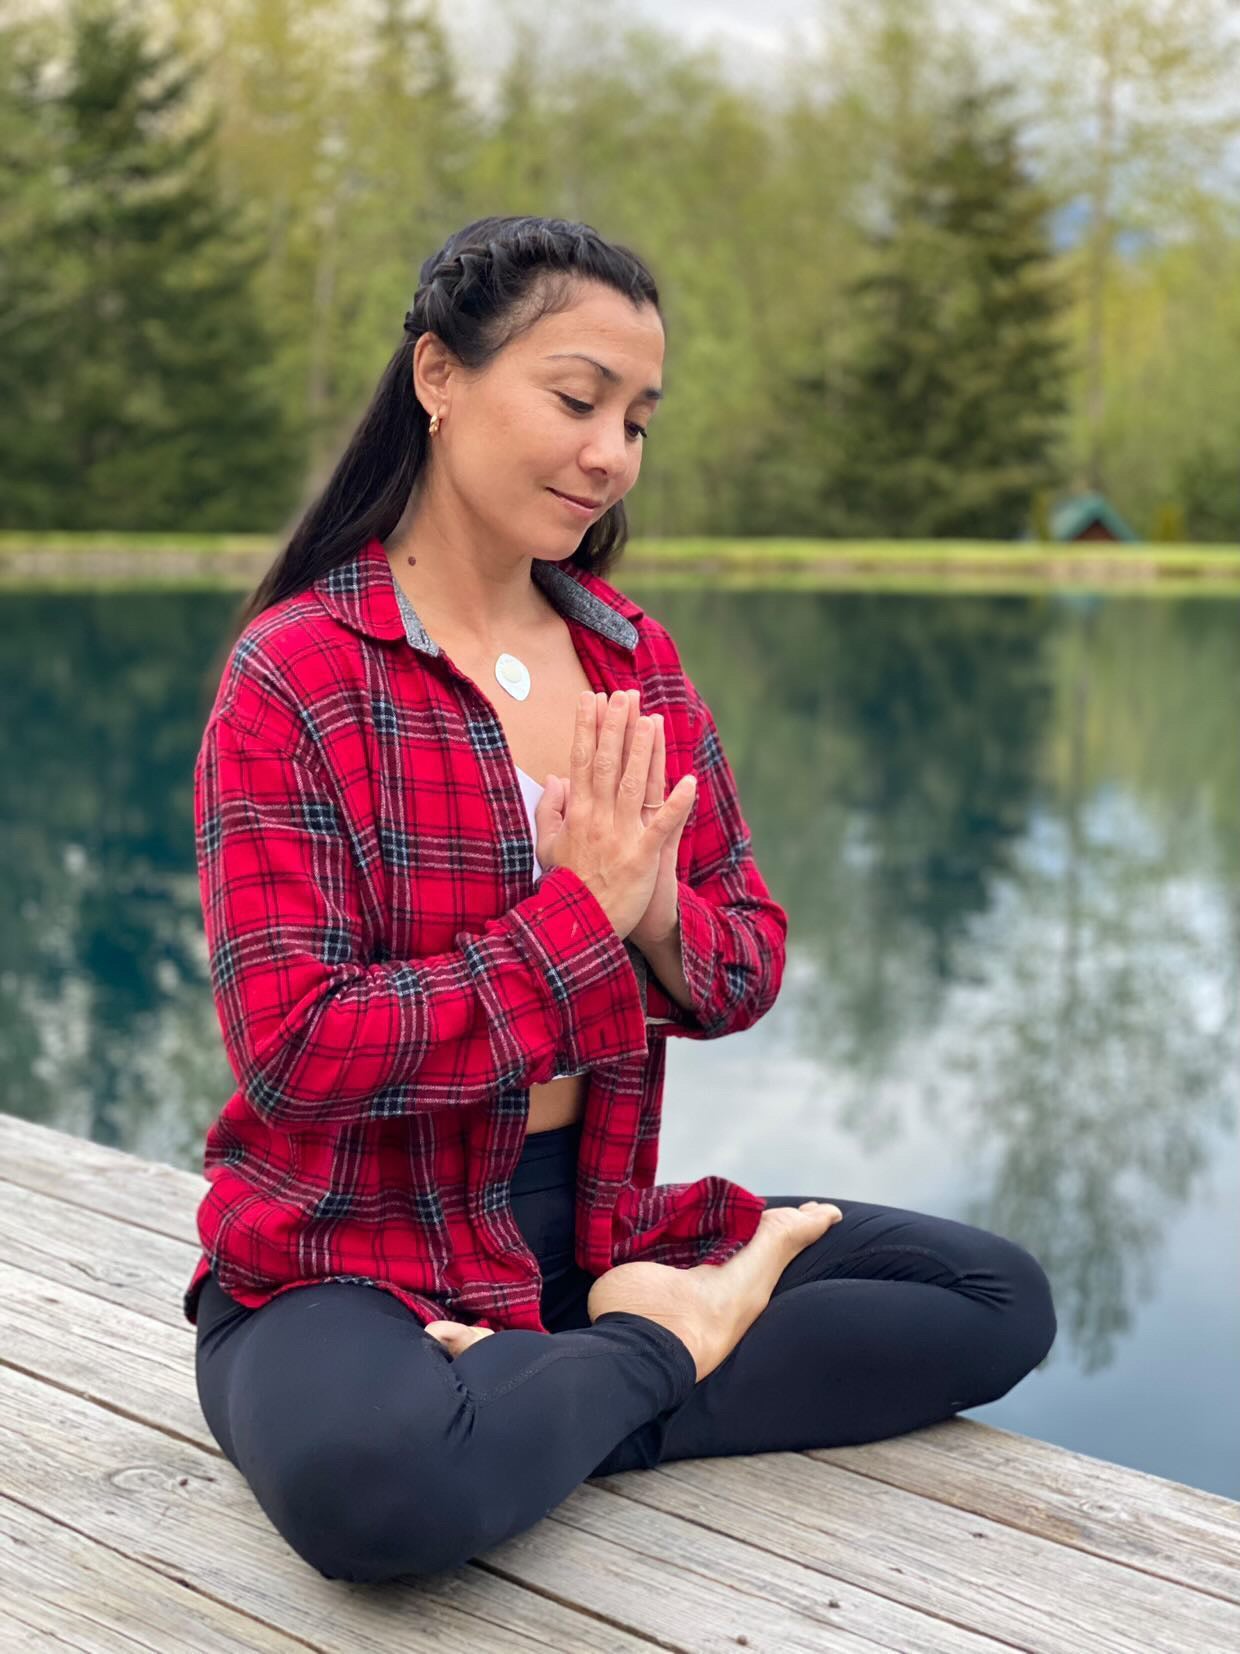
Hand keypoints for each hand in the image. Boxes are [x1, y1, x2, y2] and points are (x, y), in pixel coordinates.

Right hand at [536, 691, 689, 947]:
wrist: (577, 928)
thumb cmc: (565, 887)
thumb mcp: (547, 846)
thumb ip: (550, 810)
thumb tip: (555, 778)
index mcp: (577, 815)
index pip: (582, 761)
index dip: (587, 728)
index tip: (591, 699)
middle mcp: (598, 819)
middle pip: (608, 764)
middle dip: (616, 727)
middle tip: (624, 695)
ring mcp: (621, 837)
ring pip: (635, 786)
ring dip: (644, 751)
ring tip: (651, 719)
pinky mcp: (643, 858)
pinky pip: (662, 826)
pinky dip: (677, 804)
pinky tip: (689, 781)